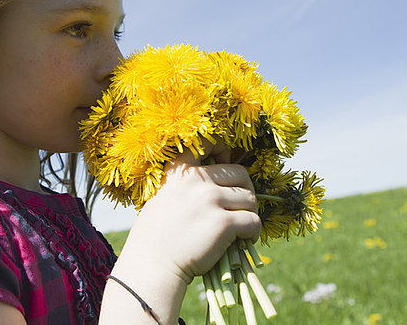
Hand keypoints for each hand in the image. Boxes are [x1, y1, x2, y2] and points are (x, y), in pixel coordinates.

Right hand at [122, 138, 260, 284]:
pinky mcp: (223, 223)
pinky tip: (244, 239)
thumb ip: (188, 185)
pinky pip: (253, 221)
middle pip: (240, 173)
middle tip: (240, 207)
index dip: (224, 151)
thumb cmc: (156, 234)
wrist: (152, 264)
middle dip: (245, 190)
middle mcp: (197, 180)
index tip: (226, 165)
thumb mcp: (165, 196)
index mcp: (180, 170)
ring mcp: (211, 200)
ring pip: (250, 198)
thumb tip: (221, 183)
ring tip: (242, 226)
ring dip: (250, 212)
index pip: (208, 142)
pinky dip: (254, 231)